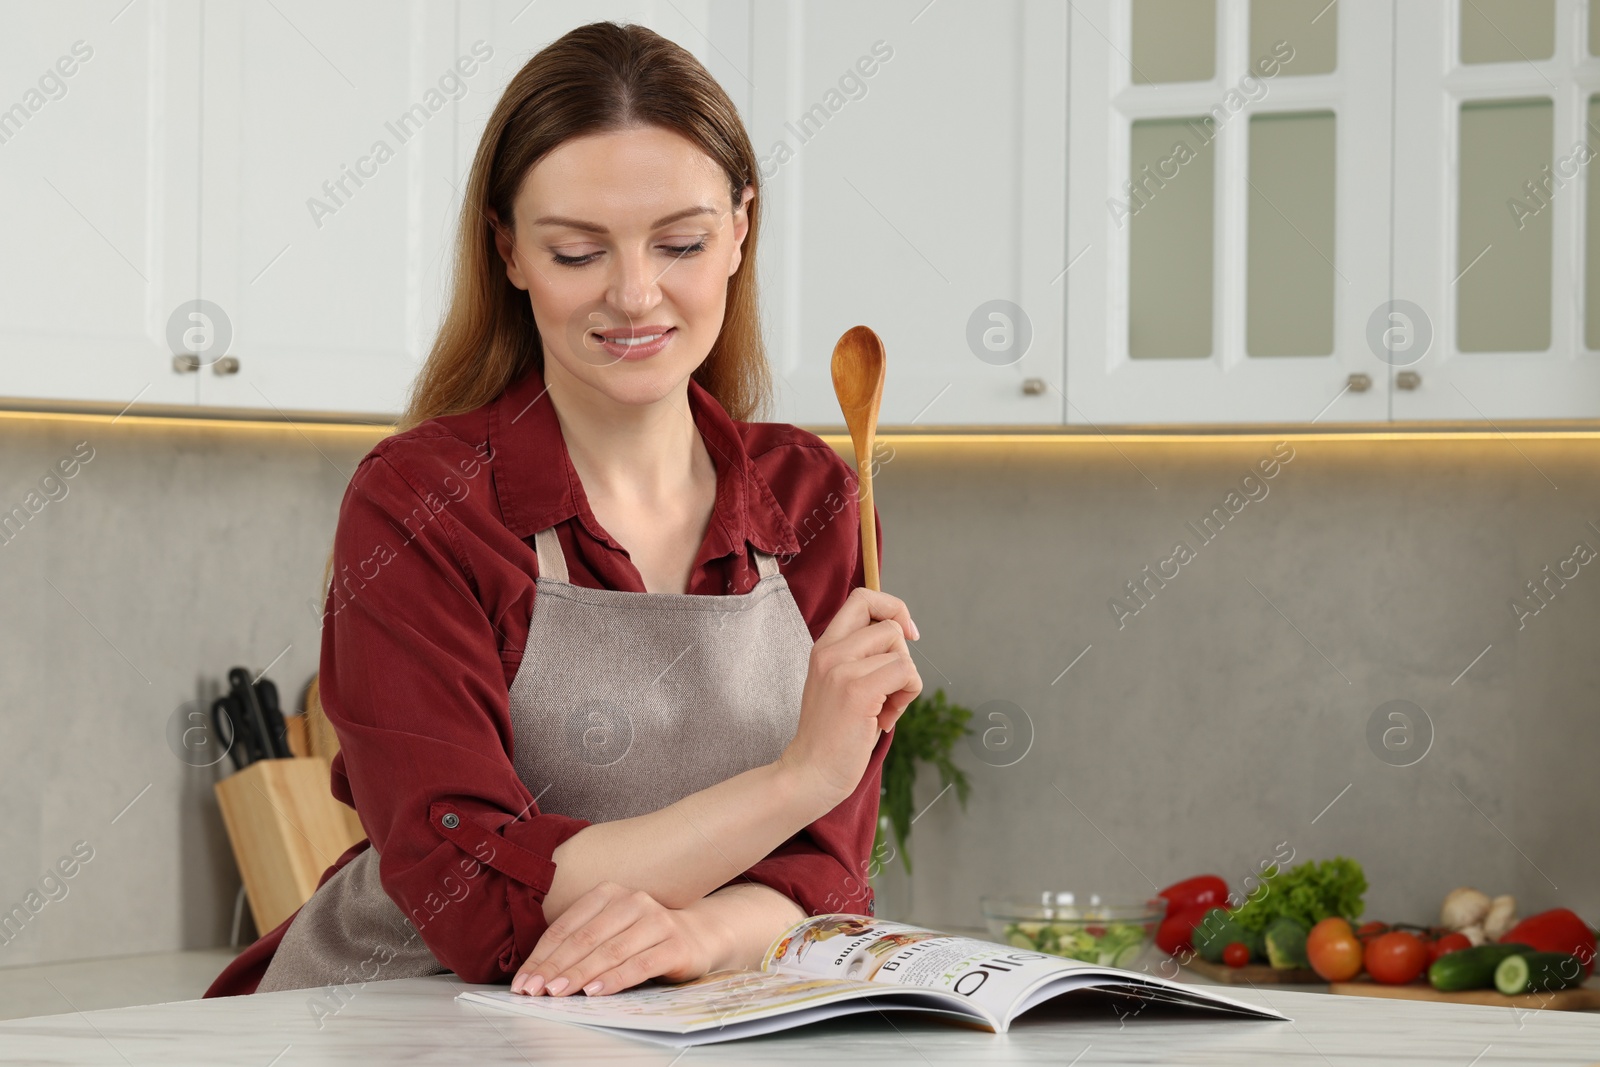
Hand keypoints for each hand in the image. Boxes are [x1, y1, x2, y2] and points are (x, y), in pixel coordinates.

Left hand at [511, 881, 731, 997]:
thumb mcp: (610, 931)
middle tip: (533, 991)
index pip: (567, 927)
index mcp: (609, 893)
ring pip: (610, 951)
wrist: (698, 936)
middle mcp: (633, 901)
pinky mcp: (675, 945)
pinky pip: (640, 964)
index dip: (542, 956)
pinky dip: (615, 979)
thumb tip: (536, 973)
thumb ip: (581, 943)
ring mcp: (656, 921)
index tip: (522, 981)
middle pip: (585, 938)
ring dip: (579, 974)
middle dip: (555, 968)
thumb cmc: (643, 939)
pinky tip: (595, 992)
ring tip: (557, 993)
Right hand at [779, 587, 922, 805]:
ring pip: (902, 651)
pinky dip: (907, 696)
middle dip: (904, 654)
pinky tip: (884, 719)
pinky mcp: (858, 690)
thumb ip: (861, 655)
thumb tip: (902, 632)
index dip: (893, 608)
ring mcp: (842, 669)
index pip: (863, 598)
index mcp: (824, 646)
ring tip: (882, 709)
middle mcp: (830, 651)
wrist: (810, 772)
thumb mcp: (840, 683)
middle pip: (889, 623)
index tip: (907, 633)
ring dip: (905, 683)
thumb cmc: (833, 734)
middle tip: (891, 685)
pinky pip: (906, 673)